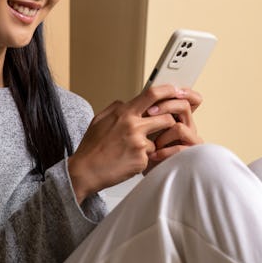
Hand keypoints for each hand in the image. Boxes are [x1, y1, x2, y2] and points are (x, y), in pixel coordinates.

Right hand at [67, 85, 183, 202]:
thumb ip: (115, 108)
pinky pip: (150, 156)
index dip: (168, 90)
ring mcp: (139, 143)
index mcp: (123, 113)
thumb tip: (126, 102)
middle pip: (166, 118)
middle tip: (161, 129)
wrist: (85, 171)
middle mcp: (133, 125)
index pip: (152, 94)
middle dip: (167, 123)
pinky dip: (142, 159)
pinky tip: (127, 162)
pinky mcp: (142, 160)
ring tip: (133, 150)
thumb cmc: (91, 147)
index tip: (176, 91)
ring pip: (158, 140)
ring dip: (151, 144)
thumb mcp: (99, 119)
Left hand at [145, 88, 203, 171]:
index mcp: (180, 116)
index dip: (185, 92)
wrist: (148, 171)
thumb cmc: (147, 150)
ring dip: (163, 133)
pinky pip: (180, 148)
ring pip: (180, 127)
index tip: (170, 90)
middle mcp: (188, 126)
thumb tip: (138, 96)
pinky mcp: (190, 155)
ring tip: (153, 143)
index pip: (192, 99)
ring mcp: (191, 140)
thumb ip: (148, 112)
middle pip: (184, 106)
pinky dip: (165, 150)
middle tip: (150, 112)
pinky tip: (155, 154)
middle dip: (166, 106)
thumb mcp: (146, 127)